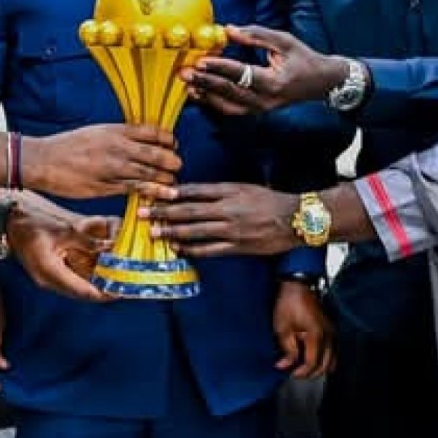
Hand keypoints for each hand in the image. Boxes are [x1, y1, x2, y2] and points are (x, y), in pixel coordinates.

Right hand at [7, 189, 116, 300]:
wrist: (8, 218)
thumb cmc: (30, 220)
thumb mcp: (64, 228)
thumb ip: (87, 240)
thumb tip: (109, 246)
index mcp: (50, 273)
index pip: (83, 292)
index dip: (104, 294)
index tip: (121, 292)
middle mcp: (49, 280)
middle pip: (81, 292)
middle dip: (103, 289)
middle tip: (124, 283)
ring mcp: (47, 276)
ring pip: (77, 286)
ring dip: (95, 283)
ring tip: (116, 277)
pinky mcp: (48, 270)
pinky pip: (71, 278)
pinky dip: (86, 275)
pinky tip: (100, 267)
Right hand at [24, 124, 180, 199]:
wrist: (43, 161)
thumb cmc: (69, 146)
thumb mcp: (96, 131)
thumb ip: (119, 135)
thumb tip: (141, 140)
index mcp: (115, 131)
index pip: (153, 132)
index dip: (168, 139)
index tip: (172, 144)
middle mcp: (118, 148)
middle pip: (157, 154)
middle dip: (172, 161)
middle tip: (176, 166)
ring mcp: (113, 168)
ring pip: (150, 174)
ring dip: (166, 179)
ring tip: (172, 183)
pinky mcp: (106, 187)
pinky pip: (135, 190)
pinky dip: (151, 192)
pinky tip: (162, 195)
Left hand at [144, 183, 300, 257]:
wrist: (295, 219)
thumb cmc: (270, 201)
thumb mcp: (245, 187)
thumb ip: (221, 191)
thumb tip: (194, 194)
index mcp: (229, 191)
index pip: (194, 191)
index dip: (172, 193)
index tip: (154, 192)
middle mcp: (227, 209)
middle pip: (188, 210)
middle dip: (162, 212)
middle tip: (142, 212)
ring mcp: (231, 230)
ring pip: (195, 231)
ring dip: (171, 231)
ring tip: (153, 232)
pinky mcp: (237, 247)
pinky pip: (209, 250)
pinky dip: (191, 249)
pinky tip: (177, 248)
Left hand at [182, 25, 347, 113]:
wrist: (321, 82)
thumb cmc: (304, 59)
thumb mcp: (284, 41)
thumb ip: (256, 35)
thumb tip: (228, 30)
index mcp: (274, 82)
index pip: (242, 74)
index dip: (221, 67)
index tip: (202, 60)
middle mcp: (266, 100)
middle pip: (230, 93)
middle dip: (205, 82)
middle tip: (185, 72)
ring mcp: (261, 109)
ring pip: (227, 106)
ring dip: (206, 95)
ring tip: (188, 84)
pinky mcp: (257, 111)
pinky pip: (231, 109)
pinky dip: (214, 102)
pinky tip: (200, 92)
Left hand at [274, 281, 333, 378]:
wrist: (297, 287)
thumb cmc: (289, 303)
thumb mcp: (282, 328)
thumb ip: (287, 349)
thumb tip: (286, 365)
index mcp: (316, 335)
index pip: (312, 363)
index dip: (301, 372)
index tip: (290, 373)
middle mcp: (328, 335)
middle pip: (324, 365)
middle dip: (310, 373)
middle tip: (296, 372)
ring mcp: (332, 332)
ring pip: (331, 360)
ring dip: (318, 367)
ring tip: (304, 367)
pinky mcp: (331, 329)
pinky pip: (332, 351)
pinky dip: (325, 359)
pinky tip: (313, 359)